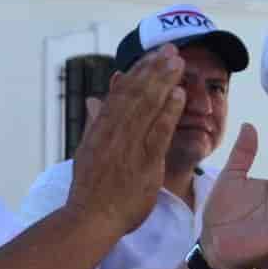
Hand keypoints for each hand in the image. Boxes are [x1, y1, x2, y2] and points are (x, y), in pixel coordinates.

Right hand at [68, 48, 184, 236]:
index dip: (139, 71)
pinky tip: (180, 95)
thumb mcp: (88, 151)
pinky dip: (168, 112)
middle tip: (171, 50)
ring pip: (146, 107)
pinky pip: (157, 133)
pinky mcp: (143, 162)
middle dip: (154, 69)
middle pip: (135, 93)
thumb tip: (94, 99)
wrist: (89, 219)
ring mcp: (127, 146)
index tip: (153, 55)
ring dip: (163, 82)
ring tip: (178, 63)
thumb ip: (95, 123)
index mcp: (101, 128)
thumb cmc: (92, 189)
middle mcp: (113, 132)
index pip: (121, 93)